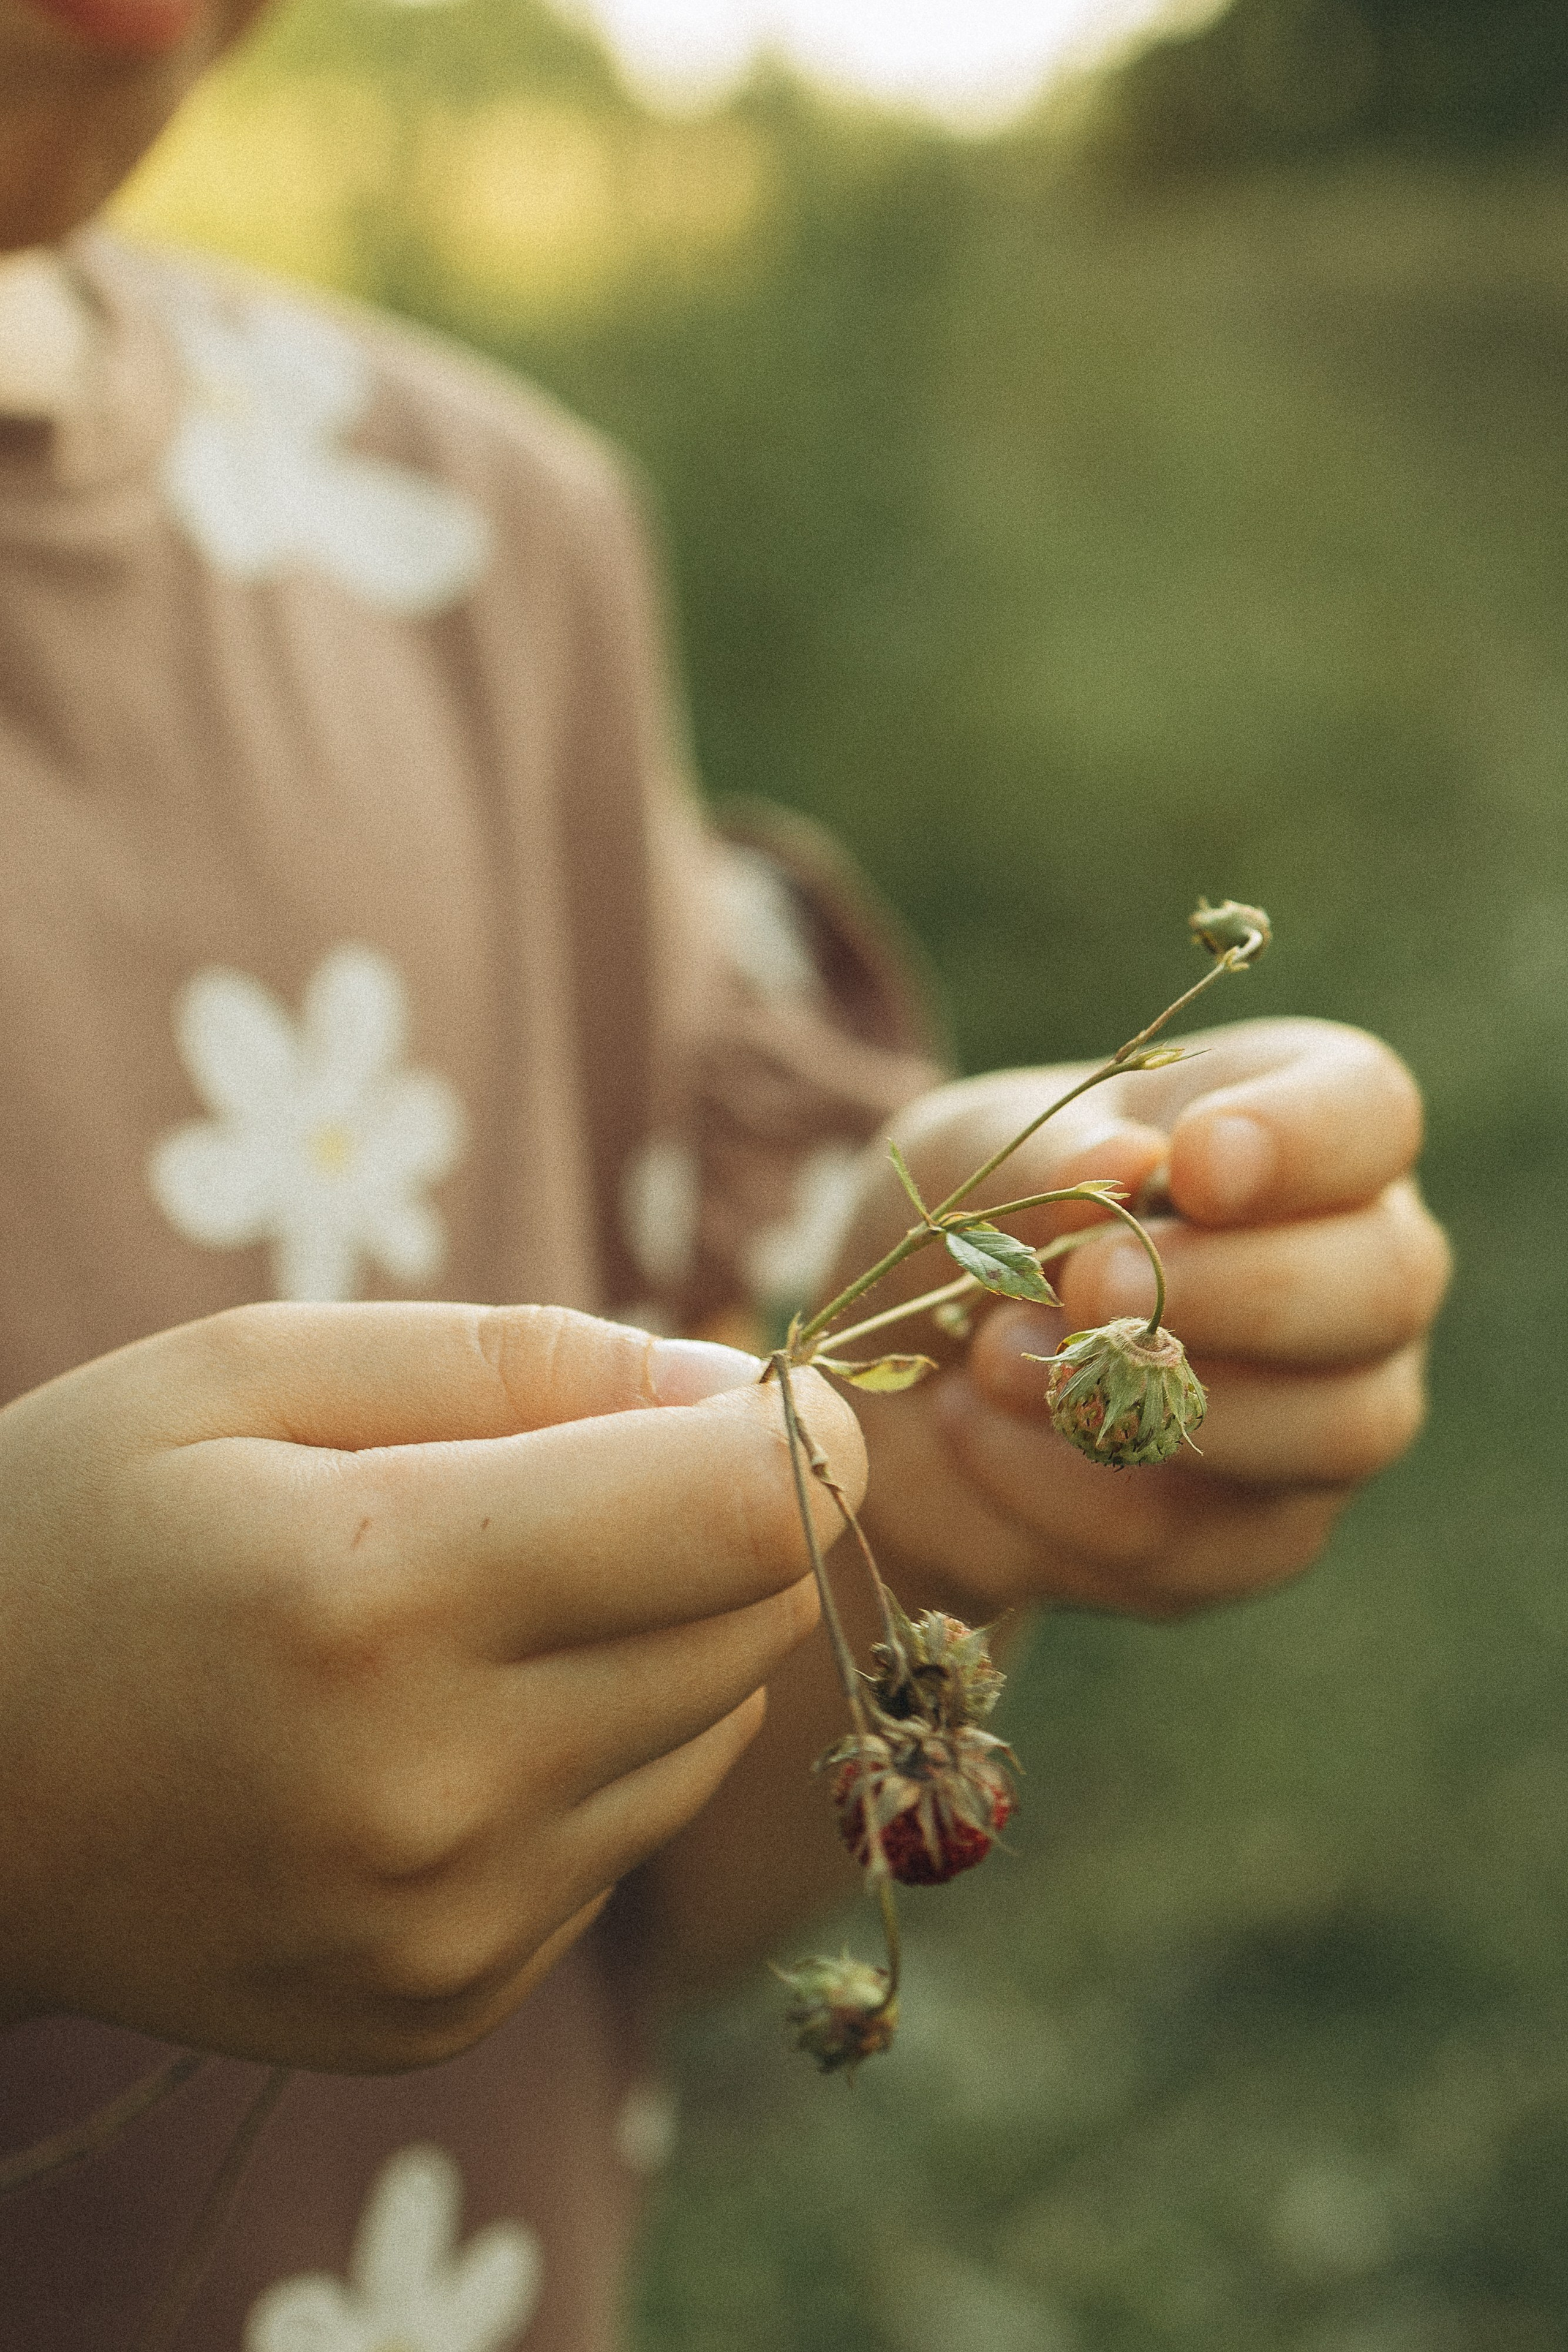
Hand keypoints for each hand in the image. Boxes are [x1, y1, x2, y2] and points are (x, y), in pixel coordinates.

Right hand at [0, 1303, 860, 2068]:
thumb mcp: (254, 1371)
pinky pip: (624, 1845)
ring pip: (711, 1733)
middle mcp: (436, 1791)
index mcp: (383, 1595)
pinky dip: (584, 1763)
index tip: (762, 1395)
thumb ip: (520, 1359)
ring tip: (478, 1611)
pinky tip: (436, 1731)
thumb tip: (740, 1395)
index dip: (801, 1435)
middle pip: (751, 1621)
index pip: (744, 1520)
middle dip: (713, 1526)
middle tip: (575, 1487)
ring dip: (653, 1644)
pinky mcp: (445, 2006)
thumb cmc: (79, 1533)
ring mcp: (447, 1927)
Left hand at [828, 1018, 1449, 1617]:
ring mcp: (1333, 1416)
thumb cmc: (971, 1226)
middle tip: (1086, 1286)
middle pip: (1388, 1280)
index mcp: (1302, 1132)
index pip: (1370, 1114)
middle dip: (1234, 1288)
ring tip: (992, 1362)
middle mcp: (1358, 1272)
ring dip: (1152, 1399)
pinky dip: (1074, 1494)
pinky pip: (1212, 1539)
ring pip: (1338, 1426)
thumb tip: (1125, 1159)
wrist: (900, 1382)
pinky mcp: (1264, 1538)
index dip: (1304, 1140)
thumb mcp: (968, 1155)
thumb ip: (1044, 1153)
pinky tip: (973, 1435)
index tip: (1196, 1162)